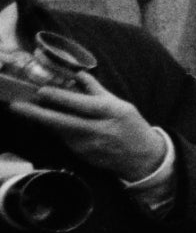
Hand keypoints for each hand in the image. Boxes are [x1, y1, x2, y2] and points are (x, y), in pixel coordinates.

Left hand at [5, 72, 163, 180]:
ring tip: (26, 108)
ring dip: (43, 120)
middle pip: (63, 122)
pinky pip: (64, 138)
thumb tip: (78, 74)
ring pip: (59, 131)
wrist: (143, 158)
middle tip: (16, 106)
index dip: (60, 98)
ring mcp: (88, 146)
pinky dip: (56, 129)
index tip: (41, 91)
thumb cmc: (132, 127)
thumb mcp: (121, 105)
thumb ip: (97, 90)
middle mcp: (98, 131)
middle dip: (37, 114)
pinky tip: (51, 122)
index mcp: (111, 113)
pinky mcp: (82, 155)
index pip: (82, 105)